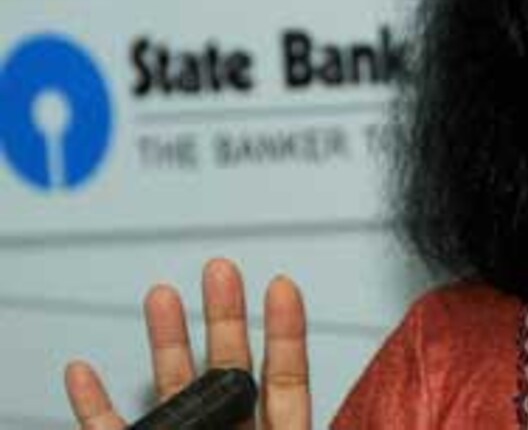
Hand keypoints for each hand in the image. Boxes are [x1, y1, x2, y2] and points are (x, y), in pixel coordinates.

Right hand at [64, 258, 310, 428]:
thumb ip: (288, 426)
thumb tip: (290, 392)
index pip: (286, 379)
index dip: (285, 332)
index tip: (283, 284)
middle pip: (229, 369)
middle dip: (224, 315)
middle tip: (222, 268)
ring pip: (173, 389)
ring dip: (166, 341)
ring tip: (163, 294)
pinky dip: (92, 405)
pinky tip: (83, 372)